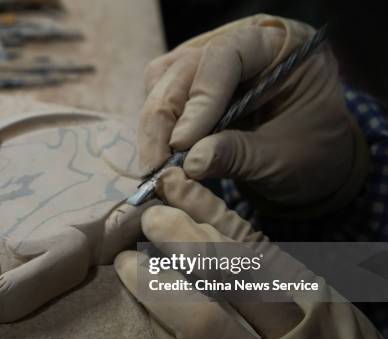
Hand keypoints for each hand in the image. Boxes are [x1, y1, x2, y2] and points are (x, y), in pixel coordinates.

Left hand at [115, 167, 386, 338]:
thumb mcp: (330, 315)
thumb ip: (282, 282)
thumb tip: (215, 236)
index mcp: (318, 301)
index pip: (254, 246)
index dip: (209, 213)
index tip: (176, 188)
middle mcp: (296, 334)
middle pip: (228, 273)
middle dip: (180, 238)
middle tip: (148, 217)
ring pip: (204, 322)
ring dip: (158, 286)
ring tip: (128, 261)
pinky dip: (165, 338)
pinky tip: (142, 312)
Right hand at [138, 15, 367, 216]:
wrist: (309, 167)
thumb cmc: (310, 157)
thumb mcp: (282, 159)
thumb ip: (238, 155)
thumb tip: (190, 163)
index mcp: (280, 47)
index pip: (228, 54)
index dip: (201, 97)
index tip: (183, 144)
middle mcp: (240, 44)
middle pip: (185, 66)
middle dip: (165, 117)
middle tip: (158, 164)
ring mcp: (211, 62)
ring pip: (163, 79)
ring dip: (155, 124)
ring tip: (159, 163)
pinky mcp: (191, 85)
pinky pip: (159, 97)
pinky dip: (155, 129)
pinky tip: (163, 155)